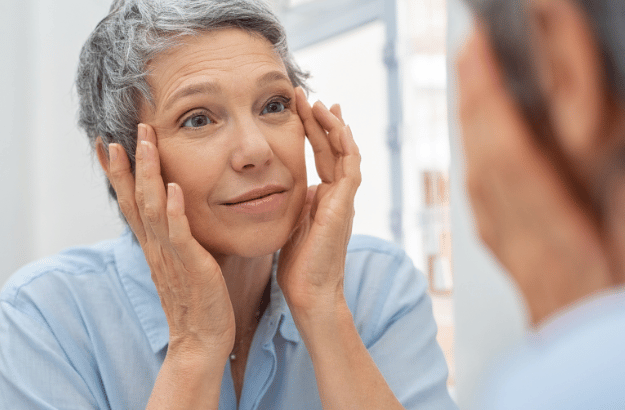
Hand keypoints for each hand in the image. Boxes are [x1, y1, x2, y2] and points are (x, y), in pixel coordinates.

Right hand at [106, 124, 234, 357]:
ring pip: (152, 208)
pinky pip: (179, 234)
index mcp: (153, 245)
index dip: (118, 173)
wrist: (201, 341)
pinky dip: (174, 210)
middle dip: (128, 164)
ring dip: (148, 174)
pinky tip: (172, 187)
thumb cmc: (197, 301)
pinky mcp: (191, 266)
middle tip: (121, 132)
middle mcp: (155, 247)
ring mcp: (170, 256)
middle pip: (134, 199)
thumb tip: (179, 213)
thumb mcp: (182, 262)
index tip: (107, 144)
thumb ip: (177, 237)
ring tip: (146, 143)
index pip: (130, 202)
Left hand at [277, 87, 361, 315]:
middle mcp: (337, 195)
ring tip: (317, 102)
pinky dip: (345, 143)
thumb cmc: (297, 265)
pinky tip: (335, 124)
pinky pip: (350, 166)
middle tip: (304, 95)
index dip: (310, 131)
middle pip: (332, 147)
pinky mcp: (345, 204)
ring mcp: (344, 199)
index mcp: (323, 198)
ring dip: (332, 125)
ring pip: (345, 151)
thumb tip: (274, 186)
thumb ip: (289, 202)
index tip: (297, 108)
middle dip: (318, 120)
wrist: (310, 292)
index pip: (320, 155)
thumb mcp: (289, 223)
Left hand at [457, 25, 608, 322]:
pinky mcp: (507, 252)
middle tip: (470, 52)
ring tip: (471, 82)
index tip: (480, 58)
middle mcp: (522, 237)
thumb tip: (618, 168)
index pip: (512, 155)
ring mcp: (509, 246)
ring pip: (478, 174)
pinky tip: (476, 142)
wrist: (585, 370)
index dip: (492, 102)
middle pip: (486, 157)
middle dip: (475, 99)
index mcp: (557, 236)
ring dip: (471, 124)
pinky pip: (481, 198)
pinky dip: (476, 157)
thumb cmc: (614, 318)